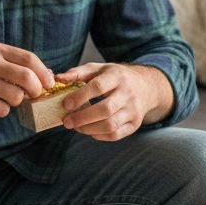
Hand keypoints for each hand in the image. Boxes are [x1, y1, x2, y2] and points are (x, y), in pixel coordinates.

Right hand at [0, 43, 53, 117]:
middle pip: (27, 78)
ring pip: (16, 96)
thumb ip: (14, 62)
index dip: (43, 72)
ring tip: (5, 97)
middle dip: (36, 89)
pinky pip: (3, 110)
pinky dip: (2, 110)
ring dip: (17, 101)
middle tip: (35, 94)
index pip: (29, 59)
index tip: (49, 82)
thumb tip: (47, 74)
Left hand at [54, 62, 171, 140]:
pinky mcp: (135, 124)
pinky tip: (89, 130)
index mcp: (118, 76)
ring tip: (76, 127)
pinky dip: (99, 136)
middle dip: (82, 117)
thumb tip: (58, 78)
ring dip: (89, 129)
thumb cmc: (115, 77)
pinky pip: (115, 135)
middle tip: (66, 121)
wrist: (146, 87)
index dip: (80, 96)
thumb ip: (78, 73)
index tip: (65, 104)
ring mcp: (133, 110)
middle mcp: (128, 94)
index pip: (98, 87)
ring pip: (110, 125)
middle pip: (105, 109)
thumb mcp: (99, 69)